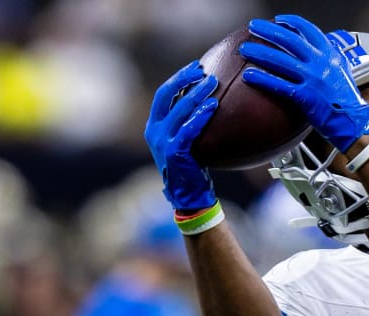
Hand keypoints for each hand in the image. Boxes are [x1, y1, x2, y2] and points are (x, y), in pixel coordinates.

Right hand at [144, 61, 218, 210]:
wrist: (188, 196)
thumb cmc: (193, 167)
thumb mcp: (188, 141)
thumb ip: (191, 123)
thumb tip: (214, 101)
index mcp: (155, 126)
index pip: (163, 94)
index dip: (178, 78)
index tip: (196, 67)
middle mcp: (154, 131)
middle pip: (166, 96)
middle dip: (184, 79)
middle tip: (204, 70)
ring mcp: (162, 142)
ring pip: (178, 110)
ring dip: (196, 94)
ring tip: (213, 83)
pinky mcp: (173, 153)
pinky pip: (188, 130)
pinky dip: (200, 116)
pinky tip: (214, 106)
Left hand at [239, 15, 368, 152]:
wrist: (354, 122)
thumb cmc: (347, 101)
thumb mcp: (342, 73)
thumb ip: (328, 61)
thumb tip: (314, 54)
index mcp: (331, 55)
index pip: (309, 30)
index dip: (291, 22)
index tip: (278, 20)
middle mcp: (322, 64)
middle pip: (290, 40)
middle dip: (269, 31)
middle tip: (254, 27)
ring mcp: (313, 80)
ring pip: (282, 61)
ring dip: (260, 52)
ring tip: (245, 49)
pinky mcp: (306, 97)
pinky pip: (280, 86)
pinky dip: (263, 79)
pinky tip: (249, 76)